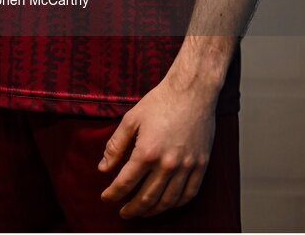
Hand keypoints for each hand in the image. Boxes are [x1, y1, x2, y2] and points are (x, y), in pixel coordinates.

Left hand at [98, 79, 215, 218]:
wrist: (191, 91)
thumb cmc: (160, 102)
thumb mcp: (131, 119)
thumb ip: (115, 145)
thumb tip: (103, 168)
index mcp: (147, 152)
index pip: (125, 183)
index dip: (113, 194)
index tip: (107, 198)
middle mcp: (167, 164)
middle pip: (146, 197)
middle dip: (131, 208)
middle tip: (123, 212)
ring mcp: (186, 166)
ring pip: (168, 201)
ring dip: (153, 211)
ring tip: (142, 212)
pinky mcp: (201, 165)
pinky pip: (189, 194)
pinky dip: (176, 203)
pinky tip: (167, 203)